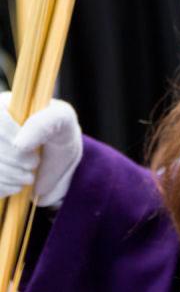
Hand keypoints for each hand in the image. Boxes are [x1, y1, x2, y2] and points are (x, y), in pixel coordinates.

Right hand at [0, 93, 82, 207]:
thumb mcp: (63, 119)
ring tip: (29, 175)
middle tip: (34, 163)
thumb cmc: (61, 132)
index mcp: (3, 104)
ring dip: (10, 175)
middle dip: (13, 158)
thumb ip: (43, 123)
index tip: (27, 148)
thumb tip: (18, 144)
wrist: (59, 160)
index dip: (7, 136)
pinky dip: (3, 187)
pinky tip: (18, 185)